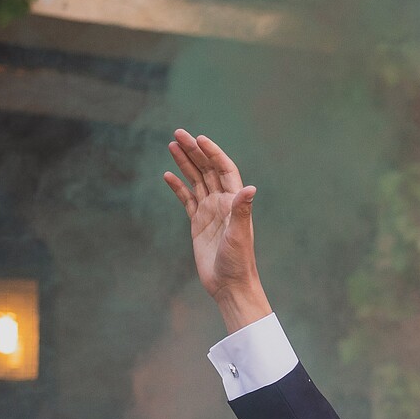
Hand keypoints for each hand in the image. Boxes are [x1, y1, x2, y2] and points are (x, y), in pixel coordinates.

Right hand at [163, 129, 271, 331]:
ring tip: (172, 145)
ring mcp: (209, 212)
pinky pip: (187, 200)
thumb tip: (251, 189)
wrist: (229, 285)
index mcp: (234, 202)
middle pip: (208, 170)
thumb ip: (242, 211)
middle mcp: (222, 203)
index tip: (199, 139)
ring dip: (186, 163)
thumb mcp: (240, 235)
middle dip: (194, 151)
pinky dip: (178, 187)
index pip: (224, 169)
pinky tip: (168, 174)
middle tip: (178, 133)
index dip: (213, 153)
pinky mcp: (198, 223)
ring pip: (196, 181)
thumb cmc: (238, 262)